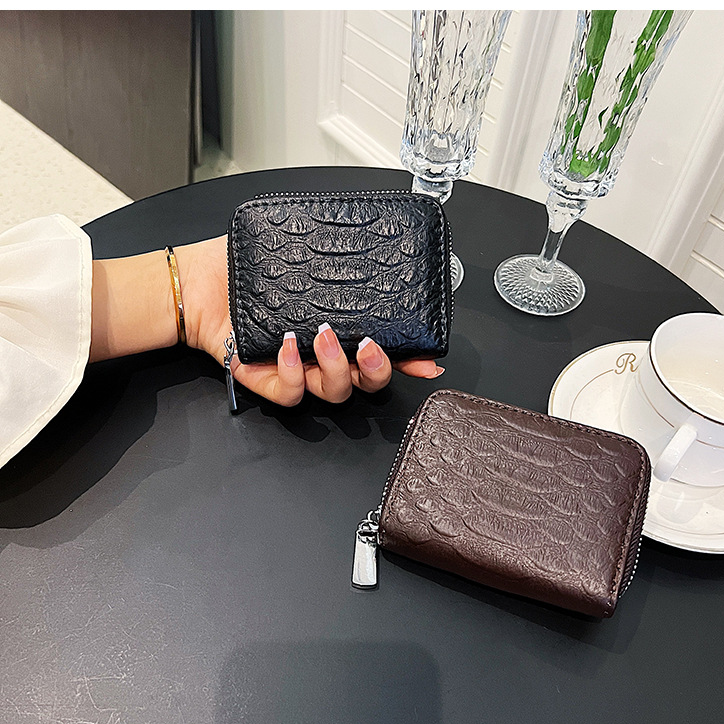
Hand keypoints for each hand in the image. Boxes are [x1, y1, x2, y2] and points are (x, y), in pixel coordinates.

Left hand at [177, 235, 443, 405]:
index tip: (429, 359)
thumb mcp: (298, 248)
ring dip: (334, 369)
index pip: (382, 348)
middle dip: (377, 371)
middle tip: (369, 347)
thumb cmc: (246, 265)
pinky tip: (285, 345)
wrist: (198, 279)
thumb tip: (367, 234)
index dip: (410, 358)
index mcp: (339, 326)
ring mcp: (296, 368)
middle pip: (365, 382)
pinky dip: (291, 374)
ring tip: (320, 336)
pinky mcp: (265, 378)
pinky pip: (289, 393)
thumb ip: (334, 250)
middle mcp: (322, 353)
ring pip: (333, 392)